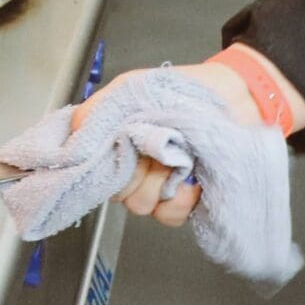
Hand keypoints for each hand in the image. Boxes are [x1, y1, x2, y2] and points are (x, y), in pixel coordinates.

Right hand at [70, 61, 270, 229]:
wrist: (233, 98)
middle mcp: (132, 167)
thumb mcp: (130, 88)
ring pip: (139, 205)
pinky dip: (180, 200)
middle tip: (155, 149)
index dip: (104, 167)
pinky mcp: (182, 200)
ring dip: (159, 184)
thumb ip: (95, 111)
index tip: (120, 153)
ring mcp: (157, 185)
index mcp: (115, 144)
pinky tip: (191, 180)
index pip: (90, 172)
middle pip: (115, 192)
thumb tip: (72, 134)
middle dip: (136, 172)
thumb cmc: (183, 90)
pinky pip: (167, 216)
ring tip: (177, 161)